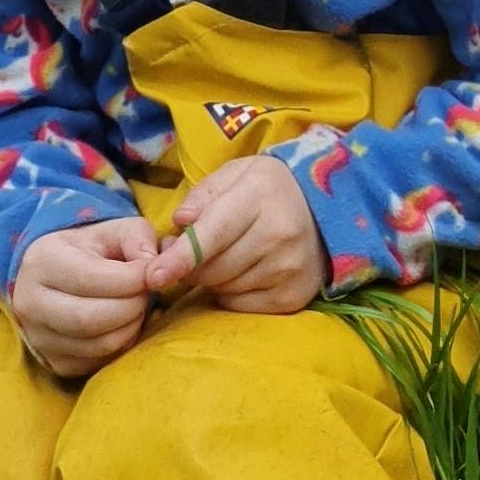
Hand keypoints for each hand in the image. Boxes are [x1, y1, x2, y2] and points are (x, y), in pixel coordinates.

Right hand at [7, 215, 159, 378]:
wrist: (57, 277)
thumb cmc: (89, 250)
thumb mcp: (113, 230)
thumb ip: (139, 238)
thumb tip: (155, 272)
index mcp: (42, 261)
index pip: (88, 278)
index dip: (130, 279)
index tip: (151, 274)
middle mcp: (31, 303)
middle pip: (90, 318)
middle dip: (132, 307)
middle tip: (147, 295)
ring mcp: (39, 338)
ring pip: (99, 345)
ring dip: (131, 328)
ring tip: (138, 308)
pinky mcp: (54, 362)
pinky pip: (99, 362)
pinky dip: (121, 346)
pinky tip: (124, 325)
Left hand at [151, 152, 326, 315]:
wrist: (325, 212)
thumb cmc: (269, 190)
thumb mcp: (236, 175)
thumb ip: (203, 195)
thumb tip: (179, 222)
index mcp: (260, 195)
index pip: (214, 233)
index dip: (182, 256)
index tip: (154, 275)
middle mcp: (279, 233)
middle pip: (212, 267)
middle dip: (191, 265)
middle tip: (189, 252)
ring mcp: (289, 268)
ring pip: (223, 287)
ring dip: (211, 277)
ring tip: (226, 255)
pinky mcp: (293, 296)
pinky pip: (240, 304)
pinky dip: (230, 292)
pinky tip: (243, 272)